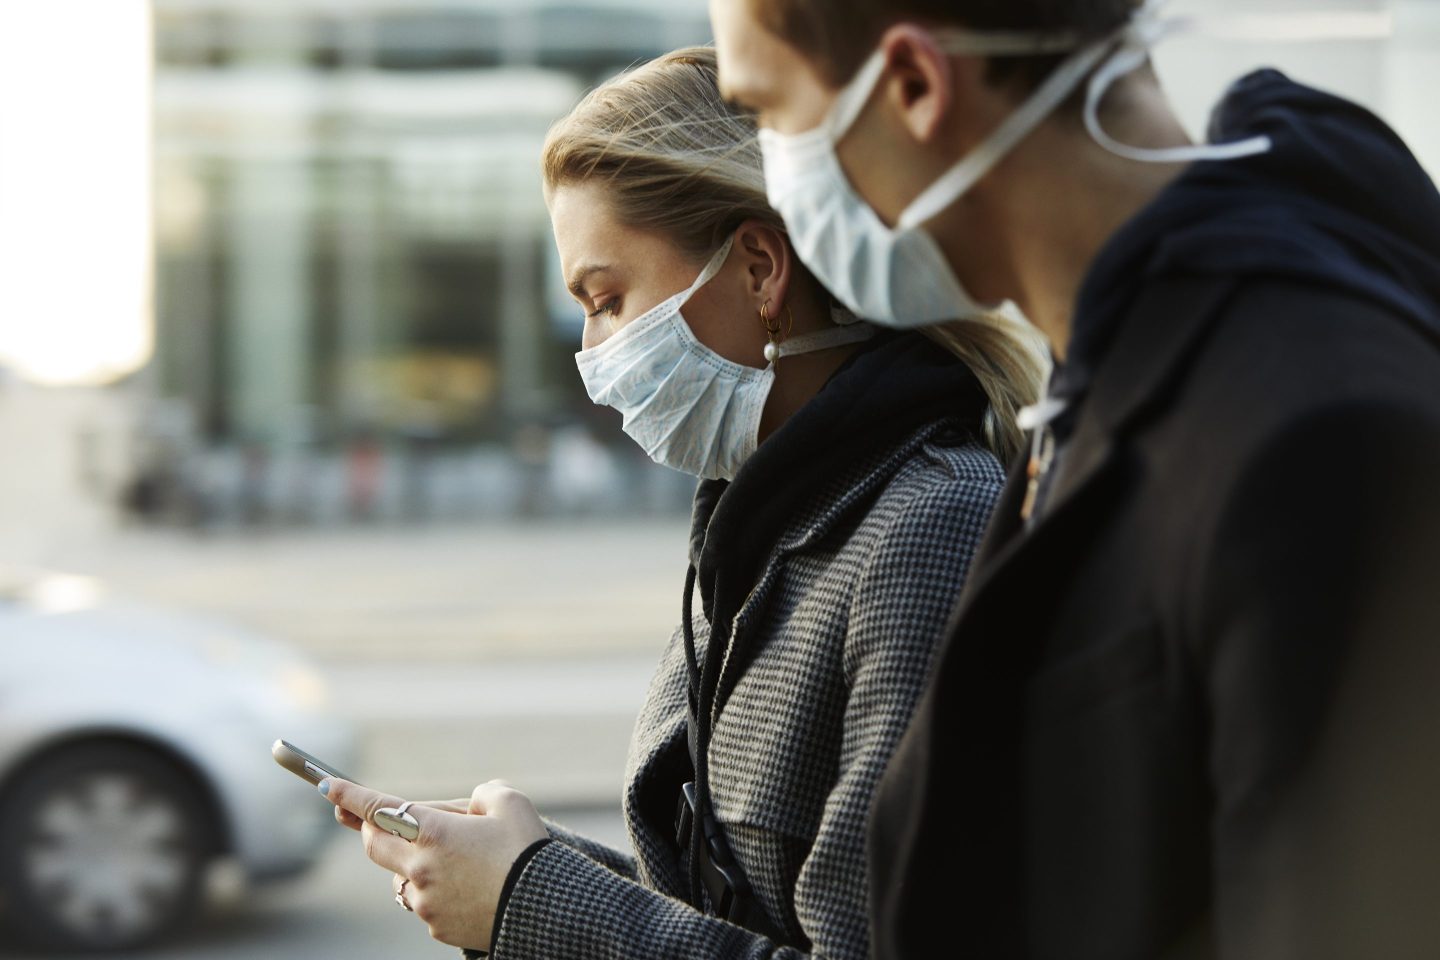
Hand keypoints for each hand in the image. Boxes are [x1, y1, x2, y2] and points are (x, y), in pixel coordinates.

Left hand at [321, 778, 548, 949]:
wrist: (547, 911)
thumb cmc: (529, 851)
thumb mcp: (510, 803)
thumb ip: (481, 794)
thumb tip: (468, 806)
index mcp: (434, 832)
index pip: (377, 808)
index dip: (348, 794)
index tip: (326, 785)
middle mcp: (420, 867)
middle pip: (373, 844)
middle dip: (368, 827)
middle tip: (371, 817)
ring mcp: (425, 902)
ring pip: (399, 877)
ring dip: (409, 863)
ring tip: (452, 859)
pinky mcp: (436, 927)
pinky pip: (423, 903)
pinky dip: (434, 891)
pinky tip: (466, 887)